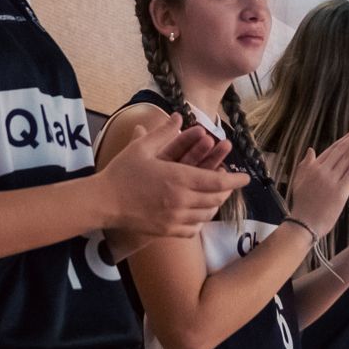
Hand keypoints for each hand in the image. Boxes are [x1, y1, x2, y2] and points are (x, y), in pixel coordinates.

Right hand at [99, 116, 248, 237]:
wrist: (103, 202)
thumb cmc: (121, 172)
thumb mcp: (142, 147)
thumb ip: (164, 132)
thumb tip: (179, 116)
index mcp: (178, 179)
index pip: (217, 181)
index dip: (235, 180)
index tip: (245, 178)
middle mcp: (181, 201)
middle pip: (215, 199)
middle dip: (226, 191)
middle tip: (228, 183)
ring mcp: (175, 218)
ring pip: (206, 214)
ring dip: (214, 205)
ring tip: (214, 196)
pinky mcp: (167, 231)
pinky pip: (193, 228)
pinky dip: (200, 220)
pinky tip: (197, 213)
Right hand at [286, 124, 348, 239]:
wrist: (303, 224)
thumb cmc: (301, 205)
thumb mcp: (298, 181)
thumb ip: (305, 164)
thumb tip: (310, 150)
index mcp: (313, 167)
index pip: (333, 149)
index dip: (346, 138)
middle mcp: (323, 170)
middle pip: (343, 150)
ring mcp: (332, 180)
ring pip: (348, 158)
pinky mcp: (340, 191)